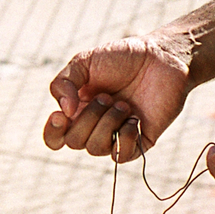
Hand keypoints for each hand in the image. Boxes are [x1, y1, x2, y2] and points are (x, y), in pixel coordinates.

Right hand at [43, 34, 191, 162]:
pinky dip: (125, 137)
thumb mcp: (85, 61)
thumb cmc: (123, 57)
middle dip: (89, 117)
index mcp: (78, 109)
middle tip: (107, 96)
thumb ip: (64, 82)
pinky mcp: (139, 142)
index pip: (55, 136)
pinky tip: (135, 119)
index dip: (52, 132)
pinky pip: (121, 156)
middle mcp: (94, 126)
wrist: (162, 58)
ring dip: (108, 123)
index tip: (61, 115)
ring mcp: (116, 135)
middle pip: (74, 142)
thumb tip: (65, 112)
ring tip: (125, 104)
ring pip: (96, 149)